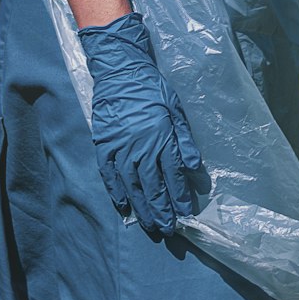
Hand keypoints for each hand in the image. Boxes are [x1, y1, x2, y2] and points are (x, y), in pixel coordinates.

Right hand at [78, 11, 203, 237]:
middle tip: (168, 228)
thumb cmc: (151, 88)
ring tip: (150, 224)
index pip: (172, 175)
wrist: (119, 71)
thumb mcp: (175, 109)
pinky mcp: (104, 145)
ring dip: (142, 207)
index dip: (179, 196)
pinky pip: (109, 175)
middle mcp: (140, 148)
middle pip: (152, 186)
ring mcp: (120, 148)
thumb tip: (194, 167)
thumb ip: (184, 139)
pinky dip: (116, 192)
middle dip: (162, 209)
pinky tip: (124, 206)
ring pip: (132, 185)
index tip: (185, 212)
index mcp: (161, 138)